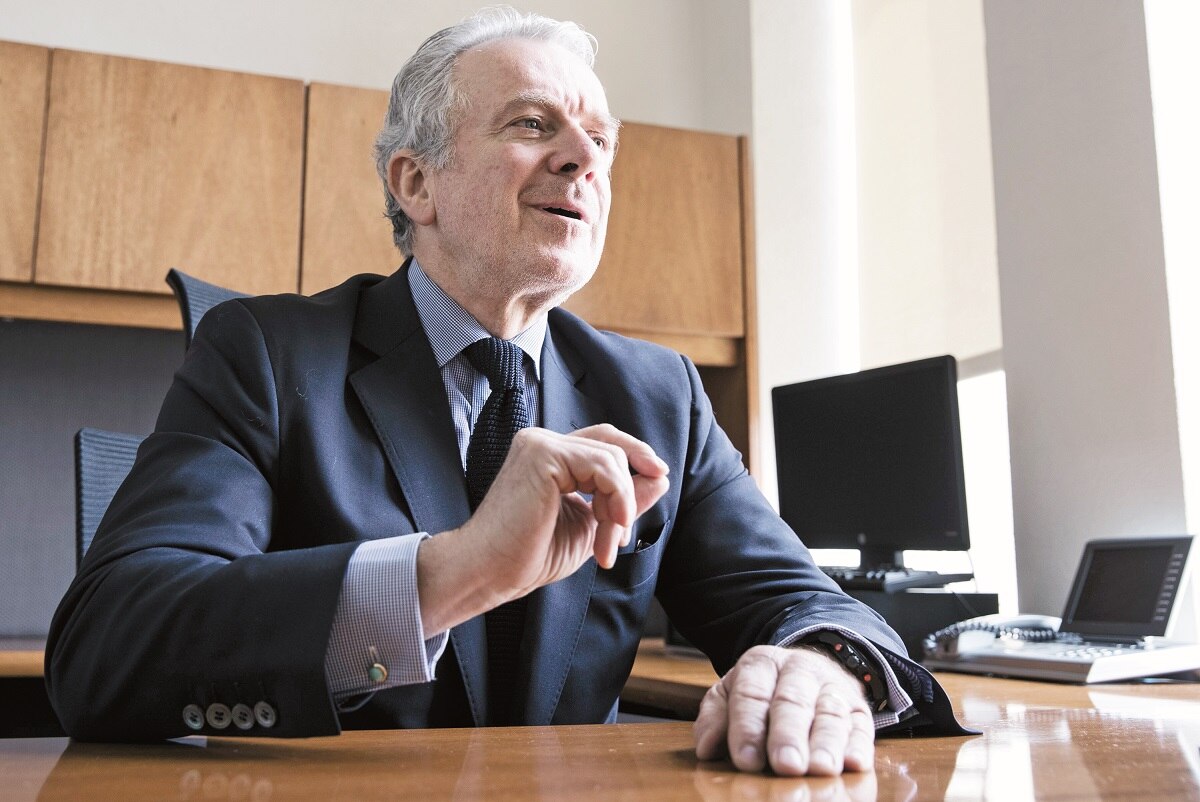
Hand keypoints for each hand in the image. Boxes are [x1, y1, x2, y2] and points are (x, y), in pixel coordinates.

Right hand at [417, 424, 669, 633]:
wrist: (492, 572)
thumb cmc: (530, 555)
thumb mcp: (592, 524)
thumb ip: (623, 499)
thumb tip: (660, 477)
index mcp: (550, 457)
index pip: (603, 442)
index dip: (635, 455)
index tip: (659, 477)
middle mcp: (543, 442)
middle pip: (611, 443)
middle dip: (630, 486)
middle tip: (623, 531)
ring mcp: (540, 444)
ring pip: (611, 458)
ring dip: (621, 505)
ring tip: (606, 543)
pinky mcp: (543, 454)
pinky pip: (603, 466)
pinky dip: (617, 499)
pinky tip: (608, 529)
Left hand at [693, 645, 875, 775]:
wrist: (809, 670)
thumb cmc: (762, 692)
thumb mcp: (731, 695)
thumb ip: (716, 718)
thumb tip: (707, 747)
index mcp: (761, 664)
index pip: (751, 694)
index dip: (748, 728)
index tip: (746, 759)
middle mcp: (799, 670)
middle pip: (792, 703)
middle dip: (788, 735)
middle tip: (785, 765)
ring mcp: (832, 687)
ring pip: (829, 714)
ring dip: (826, 743)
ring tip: (820, 769)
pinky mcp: (859, 708)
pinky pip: (861, 726)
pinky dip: (859, 745)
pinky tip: (854, 763)